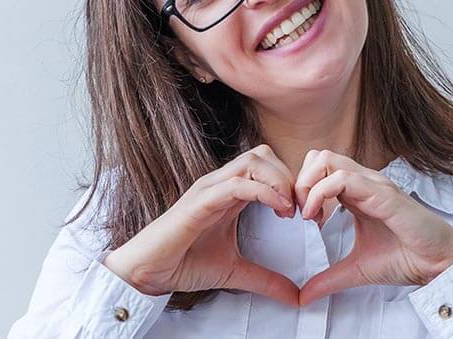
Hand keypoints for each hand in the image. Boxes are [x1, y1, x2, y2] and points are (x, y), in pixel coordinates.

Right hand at [102, 144, 300, 306]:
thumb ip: (265, 280)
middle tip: (300, 208)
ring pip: (253, 161)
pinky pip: (237, 184)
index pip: (265, 166)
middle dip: (288, 177)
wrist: (149, 272)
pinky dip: (264, 192)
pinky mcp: (201, 201)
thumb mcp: (235, 272)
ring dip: (279, 181)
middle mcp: (219, 184)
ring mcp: (209, 189)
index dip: (289, 183)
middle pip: (262, 155)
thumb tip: (295, 296)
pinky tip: (279, 210)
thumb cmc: (183, 263)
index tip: (303, 212)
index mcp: (228, 193)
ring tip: (290, 208)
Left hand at [294, 150, 452, 305]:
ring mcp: (373, 184)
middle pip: (317, 157)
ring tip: (309, 216)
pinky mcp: (382, 193)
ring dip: (307, 186)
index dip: (301, 190)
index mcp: (356, 192)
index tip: (300, 219)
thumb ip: (328, 279)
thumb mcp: (355, 269)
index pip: (317, 170)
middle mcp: (363, 182)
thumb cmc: (405, 258)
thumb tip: (303, 297)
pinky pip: (343, 178)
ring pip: (326, 160)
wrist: (437, 264)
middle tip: (300, 214)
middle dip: (299, 182)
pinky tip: (319, 219)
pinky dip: (320, 194)